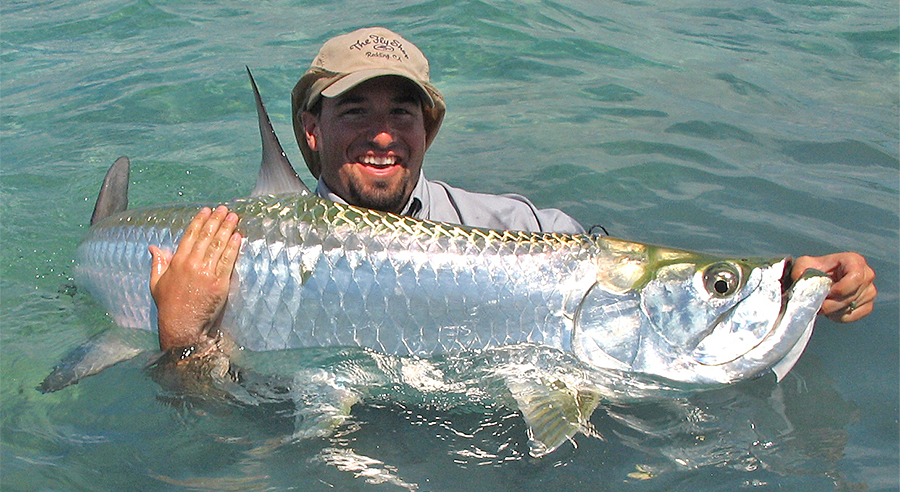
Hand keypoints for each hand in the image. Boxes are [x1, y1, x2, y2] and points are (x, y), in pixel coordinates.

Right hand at [149, 206, 241, 350]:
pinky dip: (233, 247)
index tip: (207, 210)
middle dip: (216, 220)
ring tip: (234, 218)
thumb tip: (154, 247)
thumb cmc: (168, 305)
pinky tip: (237, 236)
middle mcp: (192, 264)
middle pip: (206, 236)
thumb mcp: (156, 283)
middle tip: (225, 209)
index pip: (190, 235)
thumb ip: (158, 263)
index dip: (199, 221)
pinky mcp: (219, 282)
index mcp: (177, 261)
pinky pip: (228, 261)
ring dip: (227, 229)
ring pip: (218, 245)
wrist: (181, 324)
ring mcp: (206, 272)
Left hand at [792, 252, 875, 322]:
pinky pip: (853, 316)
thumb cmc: (815, 269)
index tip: (826, 294)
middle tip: (817, 304)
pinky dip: (839, 316)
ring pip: (850, 307)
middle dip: (831, 303)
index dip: (840, 289)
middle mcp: (867, 275)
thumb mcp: (804, 264)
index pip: (855, 278)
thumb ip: (800, 270)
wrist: (821, 279)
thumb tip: (800, 283)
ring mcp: (869, 291)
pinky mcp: (867, 305)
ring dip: (833, 310)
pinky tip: (830, 309)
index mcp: (855, 261)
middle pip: (851, 296)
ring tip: (822, 304)